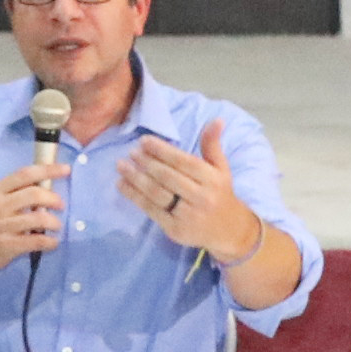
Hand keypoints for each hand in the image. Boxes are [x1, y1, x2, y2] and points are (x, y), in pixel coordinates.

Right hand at [0, 155, 67, 273]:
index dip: (48, 170)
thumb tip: (47, 185)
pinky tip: (52, 242)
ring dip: (55, 222)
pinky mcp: (7, 246)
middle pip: (34, 194)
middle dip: (53, 198)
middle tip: (60, 205)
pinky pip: (37, 241)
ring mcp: (2, 226)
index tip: (66, 169)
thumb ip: (15, 193)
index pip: (25, 174)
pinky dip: (50, 242)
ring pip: (39, 218)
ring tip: (57, 226)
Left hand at [116, 126, 260, 264]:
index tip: (144, 141)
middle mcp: (201, 197)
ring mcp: (188, 215)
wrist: (229, 231)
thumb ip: (213, 145)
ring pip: (157, 194)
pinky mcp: (175, 229)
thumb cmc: (220, 194)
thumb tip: (217, 120)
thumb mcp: (221, 169)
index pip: (184, 162)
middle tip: (131, 152)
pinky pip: (151, 210)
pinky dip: (134, 196)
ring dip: (136, 179)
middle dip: (147, 163)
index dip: (162, 151)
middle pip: (168, 177)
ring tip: (121, 166)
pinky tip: (122, 185)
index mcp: (212, 179)